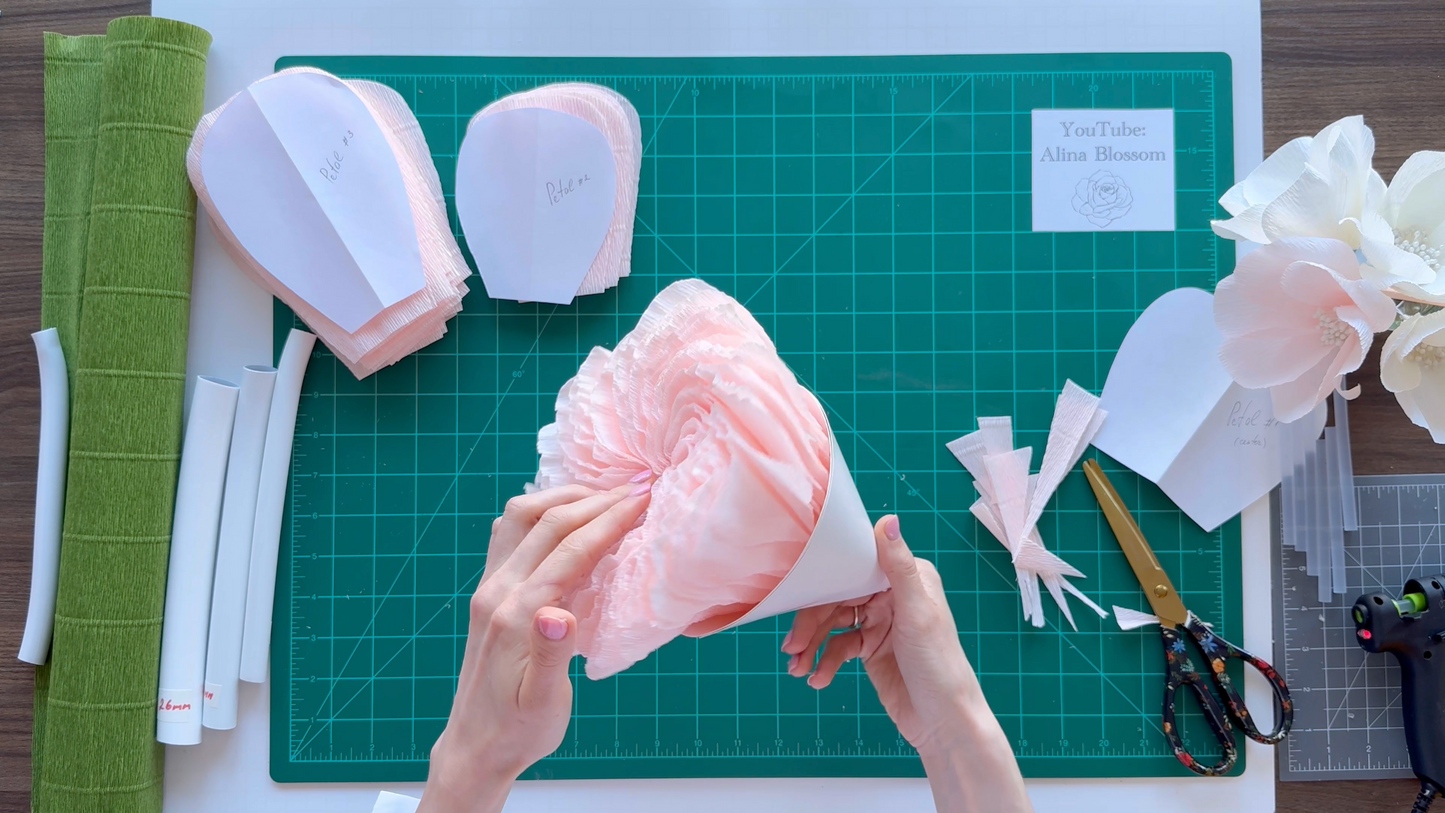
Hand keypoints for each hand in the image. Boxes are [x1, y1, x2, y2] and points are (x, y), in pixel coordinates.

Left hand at [419, 482, 651, 812]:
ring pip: (522, 516)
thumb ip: (552, 658)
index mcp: (515, 615)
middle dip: (596, 499)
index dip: (609, 519)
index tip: (645, 499)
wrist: (474, 746)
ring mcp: (488, 587)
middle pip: (547, 522)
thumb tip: (559, 614)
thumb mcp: (543, 705)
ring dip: (566, 497)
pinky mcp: (488, 590)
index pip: (569, 550)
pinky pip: (511, 531)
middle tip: (639, 488)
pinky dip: (544, 510)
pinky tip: (568, 516)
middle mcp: (496, 591)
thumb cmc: (518, 730)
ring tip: (608, 495)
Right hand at [782, 515, 1030, 812]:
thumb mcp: (917, 613)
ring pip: (832, 624)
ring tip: (797, 668)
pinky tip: (816, 679)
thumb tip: (888, 520)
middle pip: (837, 597)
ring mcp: (879, 622)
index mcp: (907, 577)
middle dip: (811, 622)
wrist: (943, 721)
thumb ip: (899, 567)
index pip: (854, 566)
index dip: (824, 579)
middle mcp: (891, 594)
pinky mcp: (870, 647)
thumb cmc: (940, 665)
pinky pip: (837, 647)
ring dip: (811, 645)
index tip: (797, 591)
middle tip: (792, 646)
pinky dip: (823, 662)